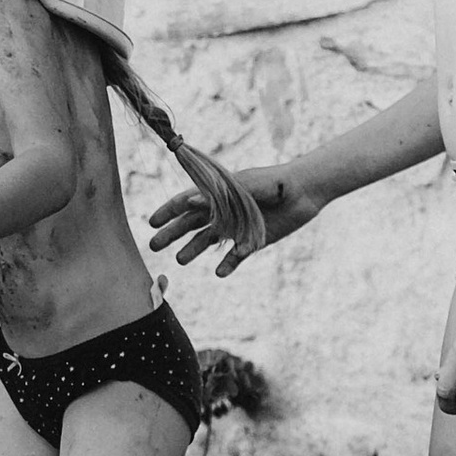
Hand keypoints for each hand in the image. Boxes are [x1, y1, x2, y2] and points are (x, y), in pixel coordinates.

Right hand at [148, 164, 310, 278]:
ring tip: (180, 260)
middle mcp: (223, 211)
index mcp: (218, 193)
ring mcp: (236, 228)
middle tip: (153, 246)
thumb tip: (188, 204)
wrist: (304, 192)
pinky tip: (219, 273)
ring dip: (193, 250)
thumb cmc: (274, 182)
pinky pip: (235, 256)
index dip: (168, 211)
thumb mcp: (244, 186)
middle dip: (172, 233)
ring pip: (208, 241)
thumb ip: (217, 197)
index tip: (151, 222)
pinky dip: (227, 264)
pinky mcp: (252, 242)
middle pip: (191, 224)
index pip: (186, 202)